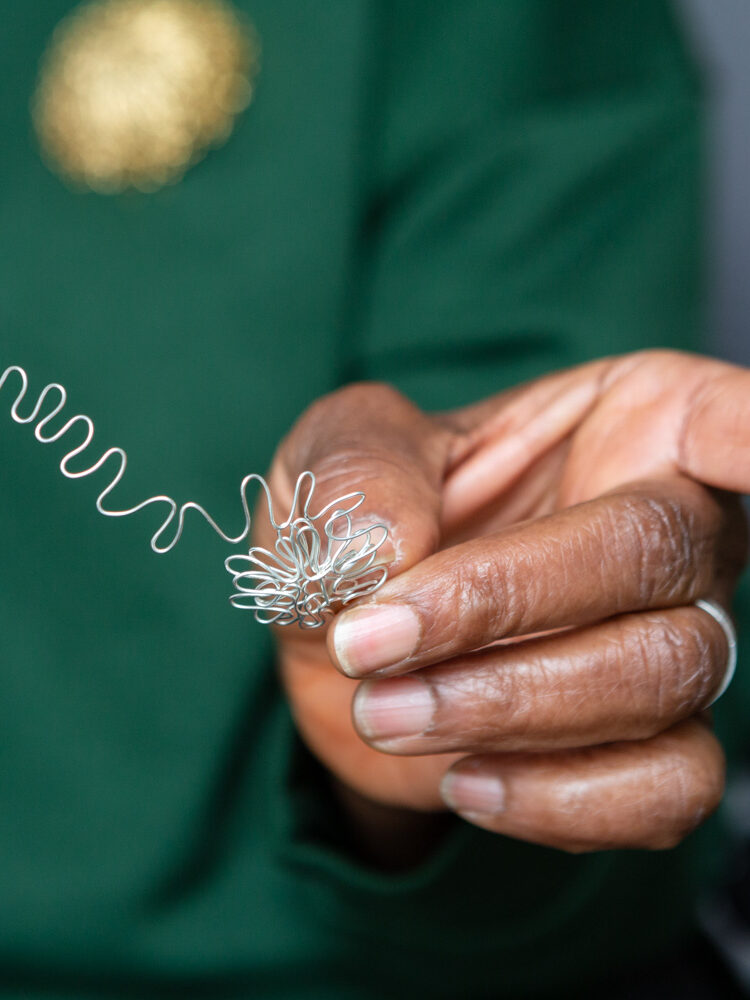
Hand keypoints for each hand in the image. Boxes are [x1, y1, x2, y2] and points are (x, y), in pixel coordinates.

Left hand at [258, 351, 748, 853]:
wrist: (346, 649)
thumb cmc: (366, 521)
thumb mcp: (338, 456)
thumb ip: (361, 471)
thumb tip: (398, 550)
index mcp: (629, 422)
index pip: (729, 417)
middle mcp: (675, 528)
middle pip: (653, 556)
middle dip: (501, 604)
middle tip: (369, 640)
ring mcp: (674, 639)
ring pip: (660, 678)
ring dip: (504, 705)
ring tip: (384, 710)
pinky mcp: (648, 744)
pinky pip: (667, 790)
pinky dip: (560, 800)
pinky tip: (462, 779)